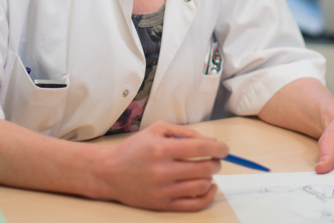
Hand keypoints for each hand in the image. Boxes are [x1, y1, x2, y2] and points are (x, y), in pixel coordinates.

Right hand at [94, 121, 228, 211]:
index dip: (219, 148)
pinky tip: (208, 186)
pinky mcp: (163, 205)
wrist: (109, 173)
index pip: (202, 149)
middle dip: (216, 162)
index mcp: (162, 149)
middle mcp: (163, 171)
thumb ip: (185, 131)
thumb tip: (211, 142)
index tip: (224, 149)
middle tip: (214, 159)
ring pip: (203, 185)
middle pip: (205, 168)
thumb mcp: (157, 129)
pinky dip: (208, 195)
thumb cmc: (134, 149)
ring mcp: (164, 190)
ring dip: (210, 177)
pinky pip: (194, 204)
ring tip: (204, 171)